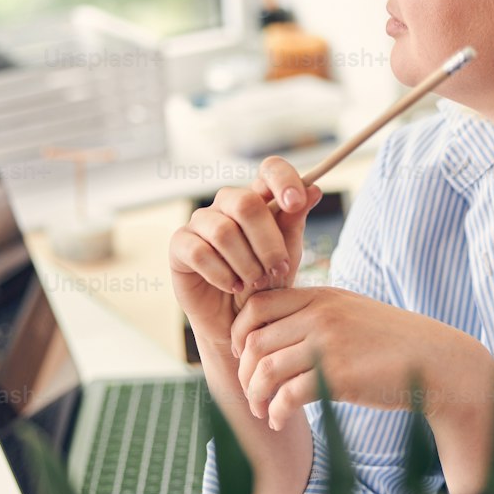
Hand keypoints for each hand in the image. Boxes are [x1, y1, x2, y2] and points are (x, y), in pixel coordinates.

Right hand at [168, 158, 323, 350]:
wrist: (240, 323)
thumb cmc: (266, 285)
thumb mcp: (287, 254)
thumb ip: (294, 222)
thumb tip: (314, 189)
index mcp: (258, 199)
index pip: (269, 170)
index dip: (283, 179)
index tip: (296, 203)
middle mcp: (226, 205)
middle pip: (246, 203)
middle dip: (268, 242)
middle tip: (278, 270)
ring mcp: (200, 223)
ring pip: (223, 231)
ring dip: (246, 263)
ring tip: (256, 284)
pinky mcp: (180, 246)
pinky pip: (200, 252)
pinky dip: (222, 274)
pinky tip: (233, 286)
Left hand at [230, 285, 492, 429]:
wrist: (437, 362)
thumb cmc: (394, 343)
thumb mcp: (353, 313)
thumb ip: (317, 315)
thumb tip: (277, 333)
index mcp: (322, 296)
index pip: (257, 305)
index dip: (239, 332)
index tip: (243, 356)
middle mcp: (321, 316)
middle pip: (255, 340)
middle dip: (245, 373)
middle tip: (251, 393)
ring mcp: (329, 345)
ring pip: (266, 370)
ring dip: (255, 395)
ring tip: (262, 411)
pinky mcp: (339, 376)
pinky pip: (288, 395)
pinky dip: (275, 412)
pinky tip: (278, 420)